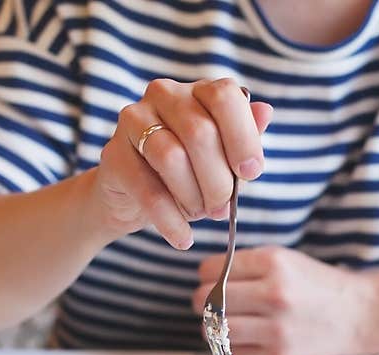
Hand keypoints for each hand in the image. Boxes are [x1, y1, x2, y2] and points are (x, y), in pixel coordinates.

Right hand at [89, 78, 272, 248]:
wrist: (133, 197)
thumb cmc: (187, 174)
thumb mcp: (223, 160)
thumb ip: (244, 138)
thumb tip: (265, 112)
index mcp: (198, 92)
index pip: (225, 97)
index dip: (243, 137)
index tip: (251, 173)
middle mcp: (164, 95)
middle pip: (200, 133)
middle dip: (219, 181)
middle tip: (221, 207)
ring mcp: (133, 120)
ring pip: (172, 158)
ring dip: (193, 198)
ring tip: (199, 214)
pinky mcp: (113, 154)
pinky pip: (148, 191)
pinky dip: (171, 221)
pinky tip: (183, 238)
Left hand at [192, 246, 377, 354]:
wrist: (355, 314)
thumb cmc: (313, 284)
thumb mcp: (283, 259)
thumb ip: (243, 264)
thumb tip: (202, 278)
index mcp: (274, 264)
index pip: (210, 269)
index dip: (207, 274)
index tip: (214, 279)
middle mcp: (274, 295)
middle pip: (206, 299)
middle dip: (205, 300)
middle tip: (215, 301)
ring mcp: (276, 329)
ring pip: (213, 329)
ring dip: (213, 326)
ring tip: (226, 321)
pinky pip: (231, 353)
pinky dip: (230, 346)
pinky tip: (244, 337)